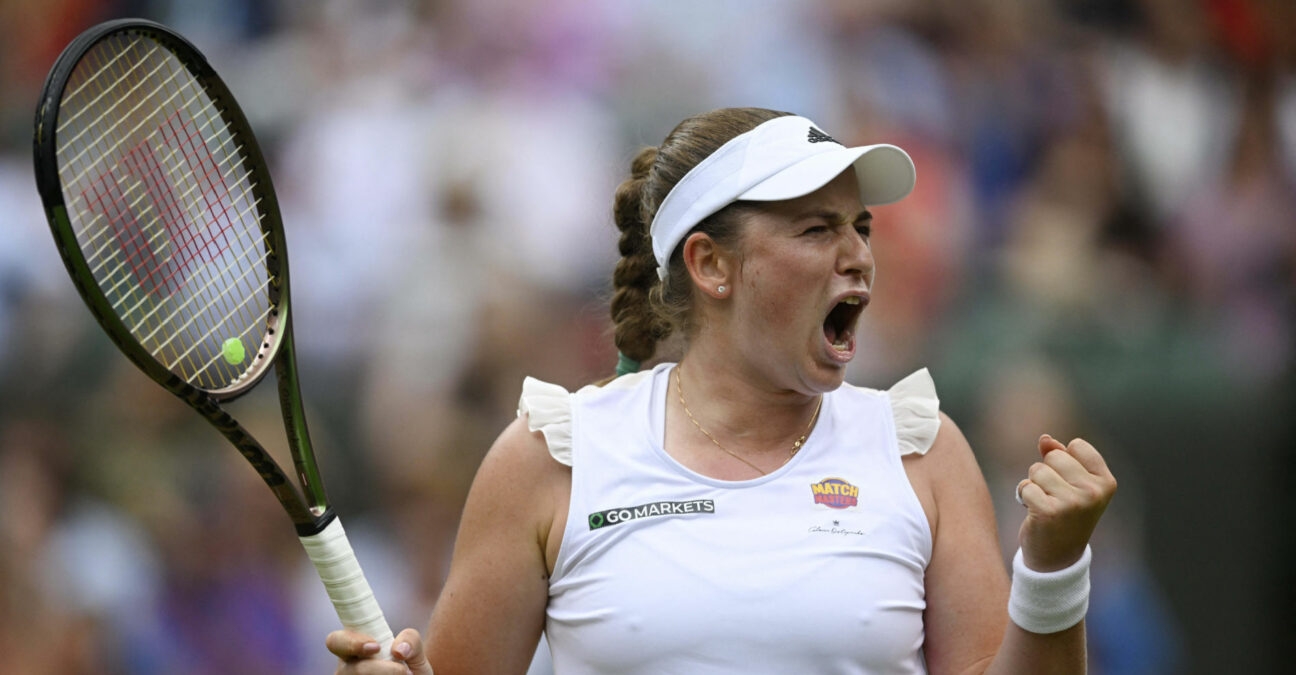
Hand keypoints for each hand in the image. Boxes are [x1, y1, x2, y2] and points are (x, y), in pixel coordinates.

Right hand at [328, 627, 432, 674]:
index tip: (376, 647)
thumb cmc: (410, 666)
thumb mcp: (414, 649)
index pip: (335, 641)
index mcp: (353, 648)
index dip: (351, 643)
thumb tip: (399, 649)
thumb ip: (410, 640)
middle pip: (348, 670)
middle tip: (402, 670)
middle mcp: (346, 669)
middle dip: (376, 669)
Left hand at [1016, 434, 1116, 571]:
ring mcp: (1073, 502)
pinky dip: (1023, 496)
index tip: (1069, 484)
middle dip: (1046, 473)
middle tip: (1054, 497)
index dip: (1064, 461)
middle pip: (1054, 456)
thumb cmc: (1064, 515)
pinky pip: (1025, 486)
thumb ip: (1060, 456)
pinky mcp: (1049, 512)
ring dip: (1033, 485)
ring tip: (1045, 505)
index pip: (1076, 445)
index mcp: (1106, 482)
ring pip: (1037, 470)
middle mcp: (1094, 492)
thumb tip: (1045, 439)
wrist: (1057, 558)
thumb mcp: (1070, 484)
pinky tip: (1034, 512)